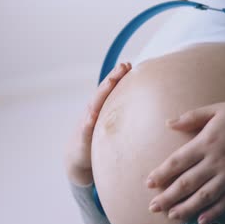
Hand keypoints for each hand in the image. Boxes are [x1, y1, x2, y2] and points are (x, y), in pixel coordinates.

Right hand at [65, 62, 131, 185]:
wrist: (77, 159)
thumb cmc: (97, 139)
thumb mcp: (111, 125)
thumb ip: (123, 116)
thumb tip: (146, 111)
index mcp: (101, 108)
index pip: (110, 89)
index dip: (118, 76)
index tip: (130, 65)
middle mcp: (93, 112)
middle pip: (103, 92)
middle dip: (113, 77)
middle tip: (124, 65)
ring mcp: (86, 123)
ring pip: (95, 105)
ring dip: (103, 92)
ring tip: (111, 81)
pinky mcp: (83, 139)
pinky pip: (86, 129)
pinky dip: (88, 121)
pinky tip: (93, 114)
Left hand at [145, 97, 224, 223]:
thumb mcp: (217, 108)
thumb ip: (191, 117)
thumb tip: (168, 124)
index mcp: (207, 141)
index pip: (178, 161)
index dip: (162, 173)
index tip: (148, 183)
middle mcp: (218, 160)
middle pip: (187, 183)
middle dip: (168, 196)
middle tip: (153, 207)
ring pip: (205, 196)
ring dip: (186, 208)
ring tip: (172, 215)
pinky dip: (215, 212)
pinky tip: (202, 221)